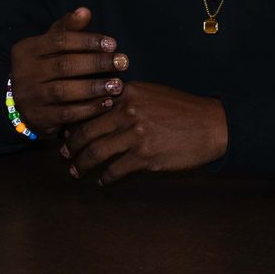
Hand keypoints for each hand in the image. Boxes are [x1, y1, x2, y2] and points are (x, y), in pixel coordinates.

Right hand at [9, 7, 129, 136]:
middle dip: (96, 63)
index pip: (59, 40)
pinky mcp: (39, 118)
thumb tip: (85, 11)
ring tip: (117, 84)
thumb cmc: (45, 66)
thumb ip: (68, 28)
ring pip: (64, 91)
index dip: (87, 41)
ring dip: (94, 87)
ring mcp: (29, 97)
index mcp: (27, 49)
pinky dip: (89, 108)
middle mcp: (24, 72)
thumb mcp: (50, 45)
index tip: (113, 44)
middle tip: (122, 62)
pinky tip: (107, 103)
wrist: (23, 102)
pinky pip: (67, 113)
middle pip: (64, 65)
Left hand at [61, 81, 227, 183]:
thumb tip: (99, 109)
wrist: (211, 125)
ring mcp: (135, 134)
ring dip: (82, 164)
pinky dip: (105, 177)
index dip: (72, 121)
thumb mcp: (150, 93)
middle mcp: (127, 111)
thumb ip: (124, 99)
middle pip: (86, 131)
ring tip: (76, 170)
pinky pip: (116, 170)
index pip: (89, 106)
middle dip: (71, 146)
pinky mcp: (145, 156)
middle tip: (63, 154)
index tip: (63, 130)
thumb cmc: (182, 108)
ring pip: (96, 152)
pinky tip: (102, 181)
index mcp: (126, 93)